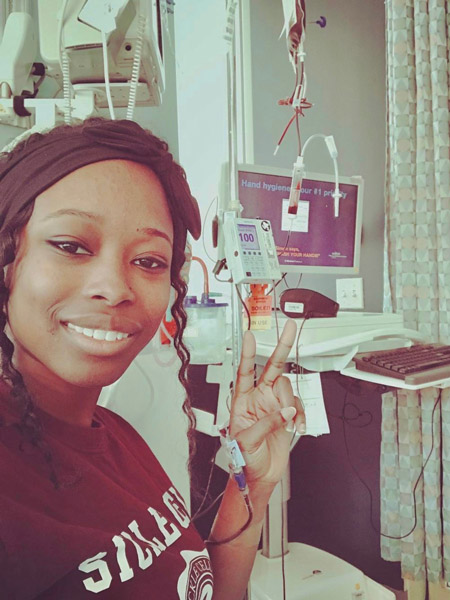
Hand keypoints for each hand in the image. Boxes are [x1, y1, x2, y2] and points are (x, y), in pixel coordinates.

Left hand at [229, 319, 304, 486]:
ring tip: (289, 422)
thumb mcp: (247, 440)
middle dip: (281, 347)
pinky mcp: (287, 415)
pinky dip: (300, 416)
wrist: (259, 475)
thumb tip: (284, 411)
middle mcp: (259, 399)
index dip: (248, 354)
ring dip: (293, 404)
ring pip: (289, 389)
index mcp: (242, 401)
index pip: (245, 372)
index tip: (250, 336)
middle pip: (272, 368)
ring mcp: (274, 406)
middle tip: (288, 329)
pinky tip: (296, 427)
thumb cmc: (244, 458)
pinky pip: (298, 407)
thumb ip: (267, 422)